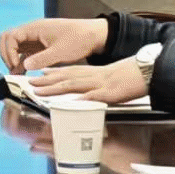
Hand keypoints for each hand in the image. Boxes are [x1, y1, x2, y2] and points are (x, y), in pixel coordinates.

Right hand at [0, 17, 108, 71]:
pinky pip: (25, 52)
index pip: (10, 36)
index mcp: (34, 28)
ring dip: (13, 59)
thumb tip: (23, 65)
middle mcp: (32, 32)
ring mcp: (35, 38)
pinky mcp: (40, 45)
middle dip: (6, 54)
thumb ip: (41, 59)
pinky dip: (22, 61)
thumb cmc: (78, 38)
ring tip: (16, 74)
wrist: (93, 35)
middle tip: (12, 69)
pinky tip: (24, 72)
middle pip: (8, 39)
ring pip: (15, 46)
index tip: (14, 65)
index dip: (8, 51)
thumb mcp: (60, 52)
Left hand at [25, 58, 146, 103]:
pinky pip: (95, 96)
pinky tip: (73, 101)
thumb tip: (70, 86)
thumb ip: (86, 80)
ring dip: (56, 89)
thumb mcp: (102, 76)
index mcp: (89, 73)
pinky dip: (83, 98)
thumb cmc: (124, 76)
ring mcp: (99, 84)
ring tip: (42, 92)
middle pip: (64, 78)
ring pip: (74, 86)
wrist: (143, 72)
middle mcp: (90, 77)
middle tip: (30, 85)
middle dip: (46, 83)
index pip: (65, 72)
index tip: (35, 77)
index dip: (50, 75)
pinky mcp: (111, 93)